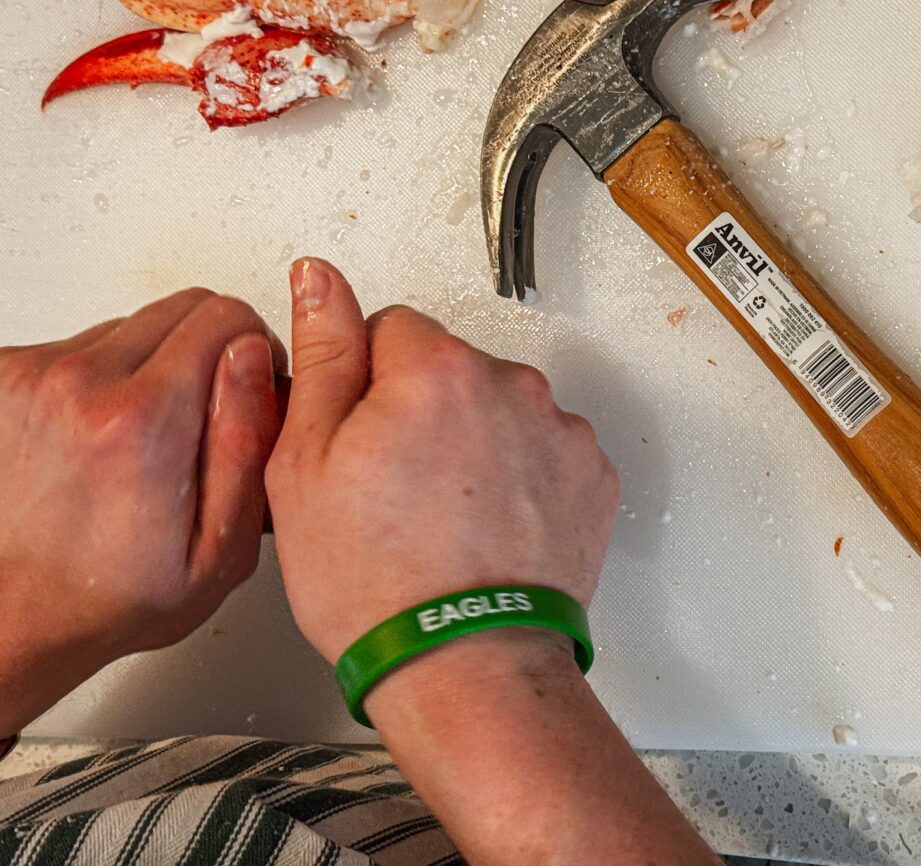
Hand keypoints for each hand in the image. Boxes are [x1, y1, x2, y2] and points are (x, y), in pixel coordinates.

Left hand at [0, 289, 282, 734]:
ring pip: (133, 326)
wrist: (14, 616)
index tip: (248, 394)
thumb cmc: (113, 595)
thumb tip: (253, 358)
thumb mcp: (222, 549)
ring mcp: (31, 375)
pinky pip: (82, 347)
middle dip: (210, 351)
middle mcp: (79, 383)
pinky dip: (102, 380)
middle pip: (183, 308)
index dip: (255, 355)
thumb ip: (250, 441)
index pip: (228, 316)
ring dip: (152, 366)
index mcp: (143, 418)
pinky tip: (100, 437)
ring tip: (144, 436)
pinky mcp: (3, 376)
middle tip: (202, 415)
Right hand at [267, 260, 714, 865]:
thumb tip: (321, 277)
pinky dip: (522, 478)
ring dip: (477, 442)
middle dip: (424, 410)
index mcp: (437, 368)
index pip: (392, 328)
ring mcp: (562, 431)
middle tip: (395, 492)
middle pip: (453, 368)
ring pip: (501, 410)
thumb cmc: (376, 581)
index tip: (358, 443)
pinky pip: (545, 452)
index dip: (364, 386)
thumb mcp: (305, 463)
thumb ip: (324, 353)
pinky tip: (490, 531)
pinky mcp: (595, 476)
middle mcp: (513, 383)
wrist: (467, 664)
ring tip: (446, 521)